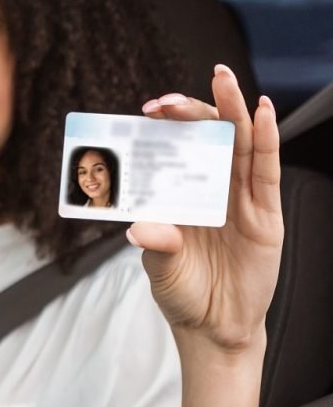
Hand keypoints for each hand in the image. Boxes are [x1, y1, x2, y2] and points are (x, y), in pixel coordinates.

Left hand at [128, 64, 281, 356]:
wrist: (215, 328)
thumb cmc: (184, 294)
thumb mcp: (161, 270)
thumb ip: (155, 246)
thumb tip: (140, 227)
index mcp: (182, 197)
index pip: (176, 150)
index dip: (164, 128)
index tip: (146, 112)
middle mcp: (212, 191)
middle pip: (208, 138)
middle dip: (191, 112)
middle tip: (169, 100)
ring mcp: (240, 200)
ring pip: (240, 145)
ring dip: (233, 109)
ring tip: (224, 78)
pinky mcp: (266, 215)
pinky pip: (266, 172)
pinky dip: (266, 140)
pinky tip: (262, 113)